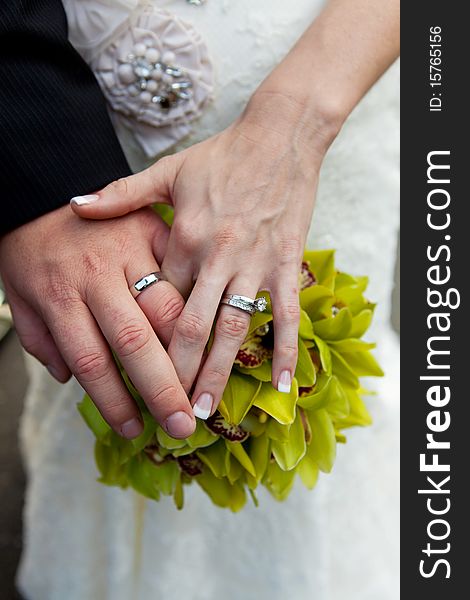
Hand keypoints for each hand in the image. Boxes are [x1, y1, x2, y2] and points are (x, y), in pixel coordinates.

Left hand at [0, 205, 195, 438]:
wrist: (40, 183)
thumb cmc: (28, 243)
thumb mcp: (16, 290)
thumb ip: (39, 338)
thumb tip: (68, 378)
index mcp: (60, 295)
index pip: (91, 361)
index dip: (114, 401)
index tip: (133, 429)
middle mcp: (98, 276)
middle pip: (136, 341)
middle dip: (162, 388)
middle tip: (182, 424)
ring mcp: (130, 250)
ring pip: (169, 307)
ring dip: (190, 351)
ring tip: (204, 384)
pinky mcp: (152, 230)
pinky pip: (182, 269)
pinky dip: (201, 299)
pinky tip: (217, 328)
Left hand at [71, 93, 331, 419]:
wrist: (280, 136)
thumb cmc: (223, 156)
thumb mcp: (168, 170)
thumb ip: (122, 193)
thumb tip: (75, 205)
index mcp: (184, 238)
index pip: (159, 303)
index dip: (146, 343)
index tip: (136, 373)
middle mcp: (217, 257)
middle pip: (193, 326)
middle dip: (179, 373)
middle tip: (168, 415)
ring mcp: (254, 263)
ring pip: (234, 328)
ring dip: (220, 372)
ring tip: (207, 411)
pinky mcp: (285, 263)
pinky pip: (287, 314)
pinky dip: (285, 350)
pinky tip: (281, 385)